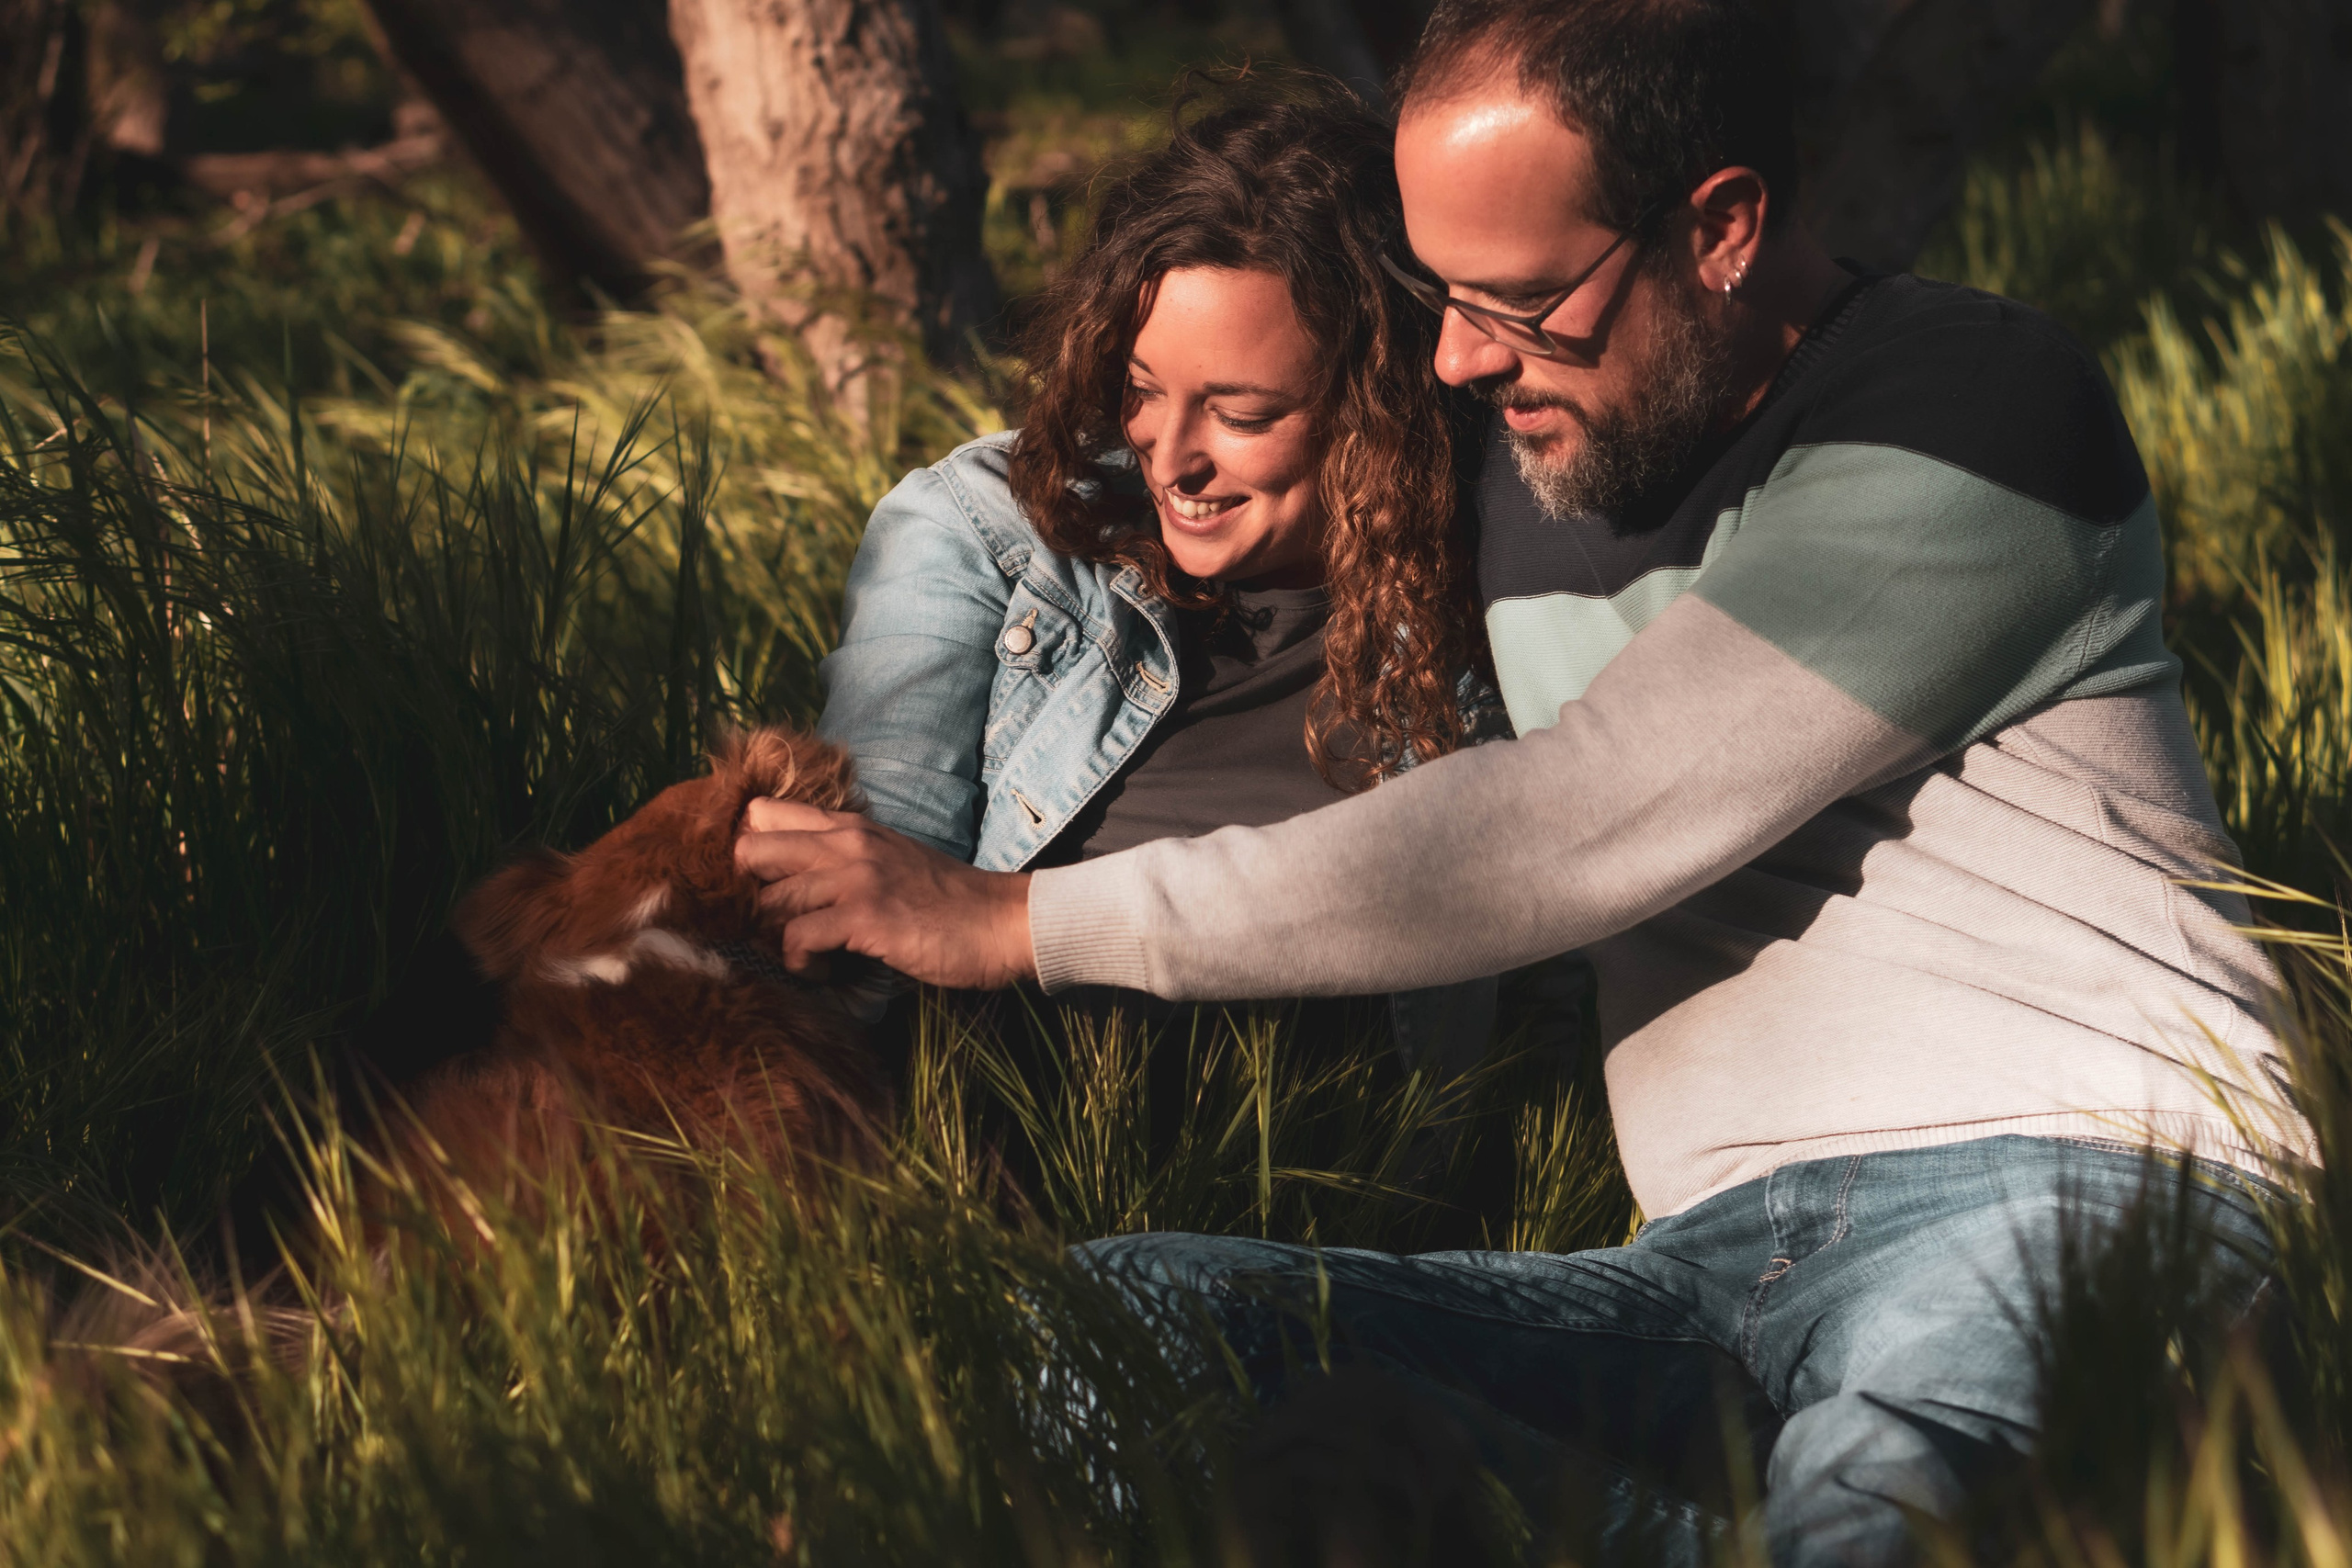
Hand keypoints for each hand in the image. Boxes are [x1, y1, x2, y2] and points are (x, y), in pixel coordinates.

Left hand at [734, 800, 1037, 989]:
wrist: (1001, 921)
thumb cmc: (945, 901)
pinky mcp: (866, 916)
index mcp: (848, 826)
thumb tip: (786, 879)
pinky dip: (800, 963)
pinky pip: (797, 938)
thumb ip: (842, 857)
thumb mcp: (888, 860)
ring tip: (806, 955)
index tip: (762, 888)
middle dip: (748, 896)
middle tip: (773, 927)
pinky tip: (825, 970)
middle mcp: (845, 842)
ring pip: (769, 902)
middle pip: (750, 852)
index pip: (763, 814)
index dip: (749, 852)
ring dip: (776, 939)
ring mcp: (855, 878)